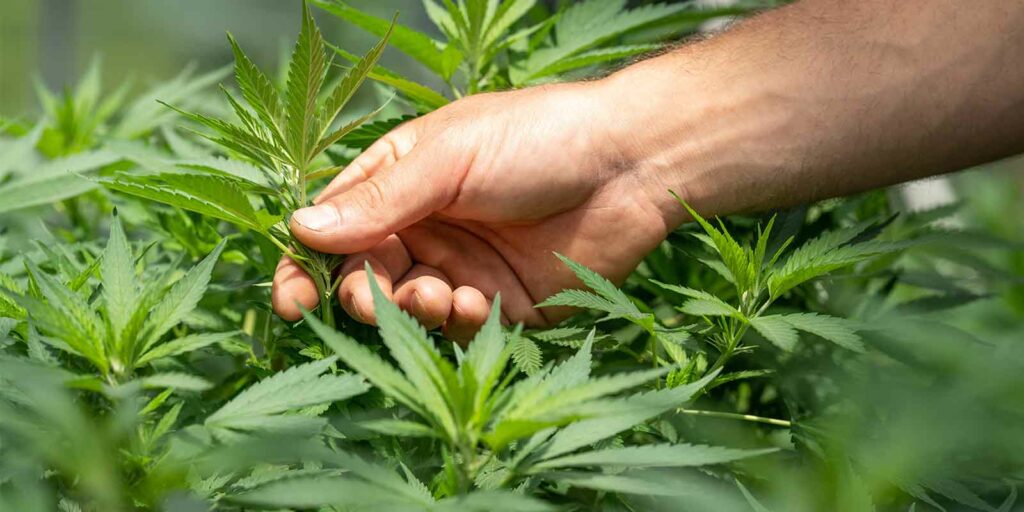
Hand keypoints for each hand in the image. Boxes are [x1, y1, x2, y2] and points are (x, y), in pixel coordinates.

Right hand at [271, 81, 676, 340]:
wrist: (629, 165)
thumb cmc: (537, 139)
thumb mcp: (449, 158)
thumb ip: (379, 200)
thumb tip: (300, 228)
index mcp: (402, 182)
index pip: (335, 228)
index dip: (307, 264)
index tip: (292, 299)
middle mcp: (426, 228)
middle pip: (364, 277)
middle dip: (361, 294)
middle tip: (371, 298)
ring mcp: (463, 269)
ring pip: (408, 309)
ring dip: (410, 310)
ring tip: (438, 294)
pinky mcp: (503, 306)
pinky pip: (459, 329)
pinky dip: (456, 323)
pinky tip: (476, 301)